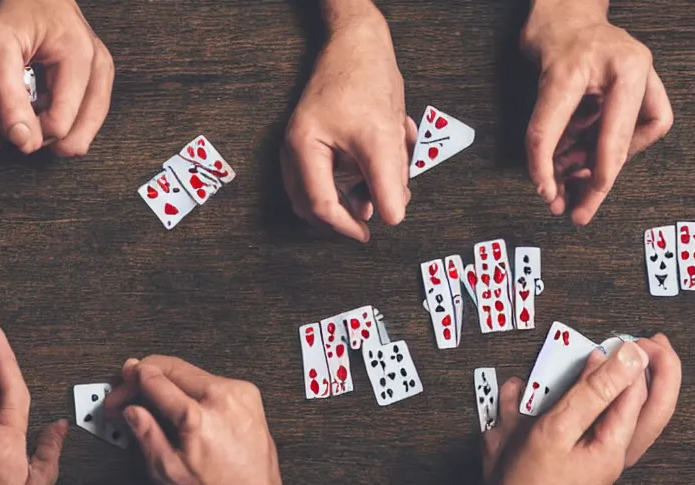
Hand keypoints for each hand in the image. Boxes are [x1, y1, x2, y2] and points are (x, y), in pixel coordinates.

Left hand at [0, 0, 113, 155]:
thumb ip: (2, 96)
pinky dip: (64, 125)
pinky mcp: (104, 83)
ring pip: (84, 137)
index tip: (8, 125)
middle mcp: (98, 67)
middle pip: (76, 137)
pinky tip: (47, 106)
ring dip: (53, 134)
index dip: (29, 134)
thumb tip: (20, 140)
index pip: (59, 123)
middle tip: (21, 118)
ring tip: (34, 109)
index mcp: (77, 56)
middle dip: (42, 137)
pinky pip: (87, 125)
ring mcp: (105, 75)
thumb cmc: (19, 18)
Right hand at [104, 356, 288, 484]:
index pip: (155, 378)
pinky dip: (192, 388)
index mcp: (199, 415)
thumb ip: (146, 434)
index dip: (130, 380)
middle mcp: (223, 397)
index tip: (120, 386)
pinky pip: (212, 381)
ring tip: (153, 402)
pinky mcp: (250, 397)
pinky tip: (180, 404)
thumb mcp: (168, 472)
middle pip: (173, 367)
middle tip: (128, 392)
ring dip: (169, 381)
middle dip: (146, 376)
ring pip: (192, 372)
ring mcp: (241, 394)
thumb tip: (131, 410)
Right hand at [281, 1, 414, 241]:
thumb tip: (392, 219)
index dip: (346, 226)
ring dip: (363, 187)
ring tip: (397, 168)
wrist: (359, 40)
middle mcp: (297, 149)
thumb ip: (387, 182)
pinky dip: (363, 170)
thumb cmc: (363, 79)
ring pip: (330, 187)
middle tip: (385, 207)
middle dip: (353, 207)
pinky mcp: (321, 138)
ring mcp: (306, 143)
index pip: (320, 206)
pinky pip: (337, 169)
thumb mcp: (381, 136)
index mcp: (303, 149)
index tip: (370, 234)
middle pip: (316, 203)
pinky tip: (392, 147)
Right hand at [483, 337, 679, 484]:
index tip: (622, 337)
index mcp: (613, 448)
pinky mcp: (590, 460)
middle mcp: (616, 456)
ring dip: (649, 386)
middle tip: (654, 342)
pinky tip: (617, 389)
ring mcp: (605, 459)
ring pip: (640, 419)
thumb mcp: (556, 431)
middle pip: (656, 408)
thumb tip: (616, 357)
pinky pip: (616, 427)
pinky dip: (624, 402)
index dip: (633, 359)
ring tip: (647, 358)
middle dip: (662, 371)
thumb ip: (590, 392)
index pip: (637, 394)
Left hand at [521, 0, 673, 224]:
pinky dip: (606, 148)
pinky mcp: (644, 89)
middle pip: (619, 142)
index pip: (583, 124)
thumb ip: (545, 130)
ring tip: (567, 181)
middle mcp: (634, 69)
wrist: (569, 10)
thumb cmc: (554, 35)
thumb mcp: (541, 80)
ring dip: (596, 167)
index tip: (550, 193)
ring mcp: (643, 78)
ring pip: (629, 142)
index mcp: (611, 63)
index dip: (560, 162)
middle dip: (596, 183)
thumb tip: (547, 183)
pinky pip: (635, 131)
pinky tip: (583, 156)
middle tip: (577, 213)